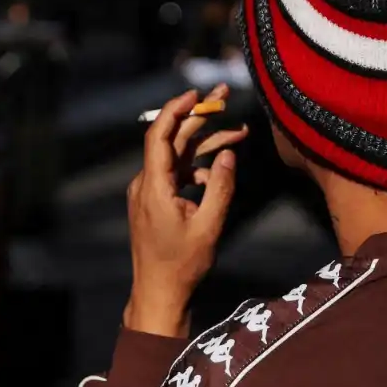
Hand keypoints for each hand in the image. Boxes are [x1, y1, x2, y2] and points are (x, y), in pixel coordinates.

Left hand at [123, 85, 249, 338]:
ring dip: (206, 144)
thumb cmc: (182, 264)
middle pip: (172, 139)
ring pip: (178, 156)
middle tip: (224, 96)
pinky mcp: (156, 200)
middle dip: (199, 117)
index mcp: (154, 186)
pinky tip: (220, 173)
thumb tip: (228, 154)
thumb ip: (220, 187)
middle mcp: (146, 183)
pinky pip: (177, 173)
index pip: (159, 135)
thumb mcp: (209, 226)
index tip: (197, 93)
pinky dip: (198, 167)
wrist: (159, 293)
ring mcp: (149, 192)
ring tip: (240, 133)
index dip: (176, 109)